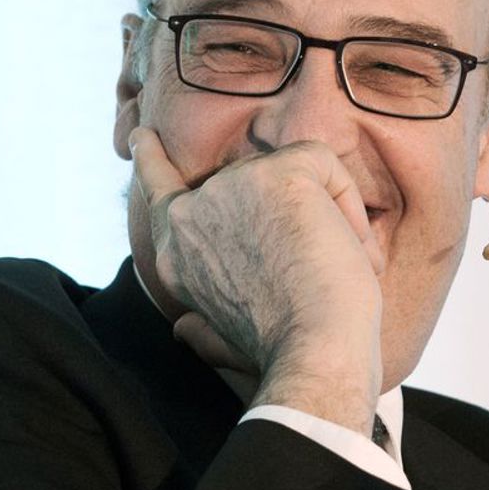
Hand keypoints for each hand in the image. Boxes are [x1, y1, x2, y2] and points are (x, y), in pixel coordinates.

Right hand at [129, 128, 384, 433]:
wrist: (313, 350)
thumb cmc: (279, 354)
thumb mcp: (222, 339)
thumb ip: (200, 327)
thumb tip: (182, 331)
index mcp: (176, 253)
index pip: (157, 189)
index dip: (151, 159)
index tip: (139, 135)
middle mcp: (191, 214)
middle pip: (252, 184)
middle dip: (289, 214)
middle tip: (309, 269)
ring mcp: (232, 186)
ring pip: (293, 177)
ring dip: (324, 220)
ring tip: (325, 272)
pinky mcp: (279, 173)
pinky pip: (326, 168)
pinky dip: (349, 208)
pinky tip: (346, 249)